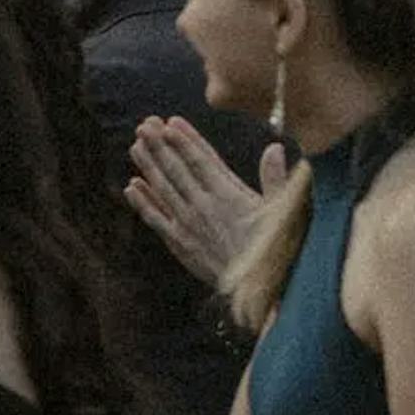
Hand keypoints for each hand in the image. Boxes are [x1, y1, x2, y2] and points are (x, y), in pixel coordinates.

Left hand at [125, 118, 271, 290]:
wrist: (259, 293)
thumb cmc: (277, 251)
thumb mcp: (283, 213)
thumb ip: (276, 179)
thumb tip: (275, 148)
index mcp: (229, 196)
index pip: (202, 161)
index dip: (185, 140)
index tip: (170, 122)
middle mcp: (204, 207)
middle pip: (176, 170)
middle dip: (160, 145)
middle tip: (144, 125)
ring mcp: (188, 225)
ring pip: (162, 189)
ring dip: (148, 166)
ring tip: (135, 145)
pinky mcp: (180, 244)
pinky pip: (156, 219)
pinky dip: (143, 202)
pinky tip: (131, 186)